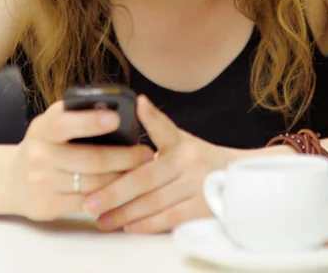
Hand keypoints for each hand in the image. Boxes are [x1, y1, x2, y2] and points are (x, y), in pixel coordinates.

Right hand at [6, 100, 153, 220]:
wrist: (11, 179)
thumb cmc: (46, 144)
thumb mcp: (53, 124)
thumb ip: (76, 115)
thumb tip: (115, 109)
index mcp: (43, 128)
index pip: (66, 123)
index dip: (91, 121)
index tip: (116, 118)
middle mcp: (39, 155)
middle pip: (90, 159)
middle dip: (124, 157)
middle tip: (146, 153)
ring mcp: (42, 182)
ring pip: (92, 183)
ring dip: (121, 177)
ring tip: (140, 170)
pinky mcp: (47, 206)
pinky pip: (86, 203)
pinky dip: (108, 196)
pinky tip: (121, 188)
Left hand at [82, 95, 237, 233]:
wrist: (237, 179)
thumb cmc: (200, 158)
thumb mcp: (181, 139)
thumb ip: (158, 125)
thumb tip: (139, 101)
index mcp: (181, 143)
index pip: (159, 134)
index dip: (144, 127)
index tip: (127, 121)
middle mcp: (188, 162)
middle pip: (146, 178)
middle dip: (115, 192)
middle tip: (90, 203)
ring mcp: (196, 185)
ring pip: (155, 201)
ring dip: (125, 213)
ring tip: (102, 219)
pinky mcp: (201, 208)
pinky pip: (170, 217)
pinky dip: (148, 223)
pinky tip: (129, 226)